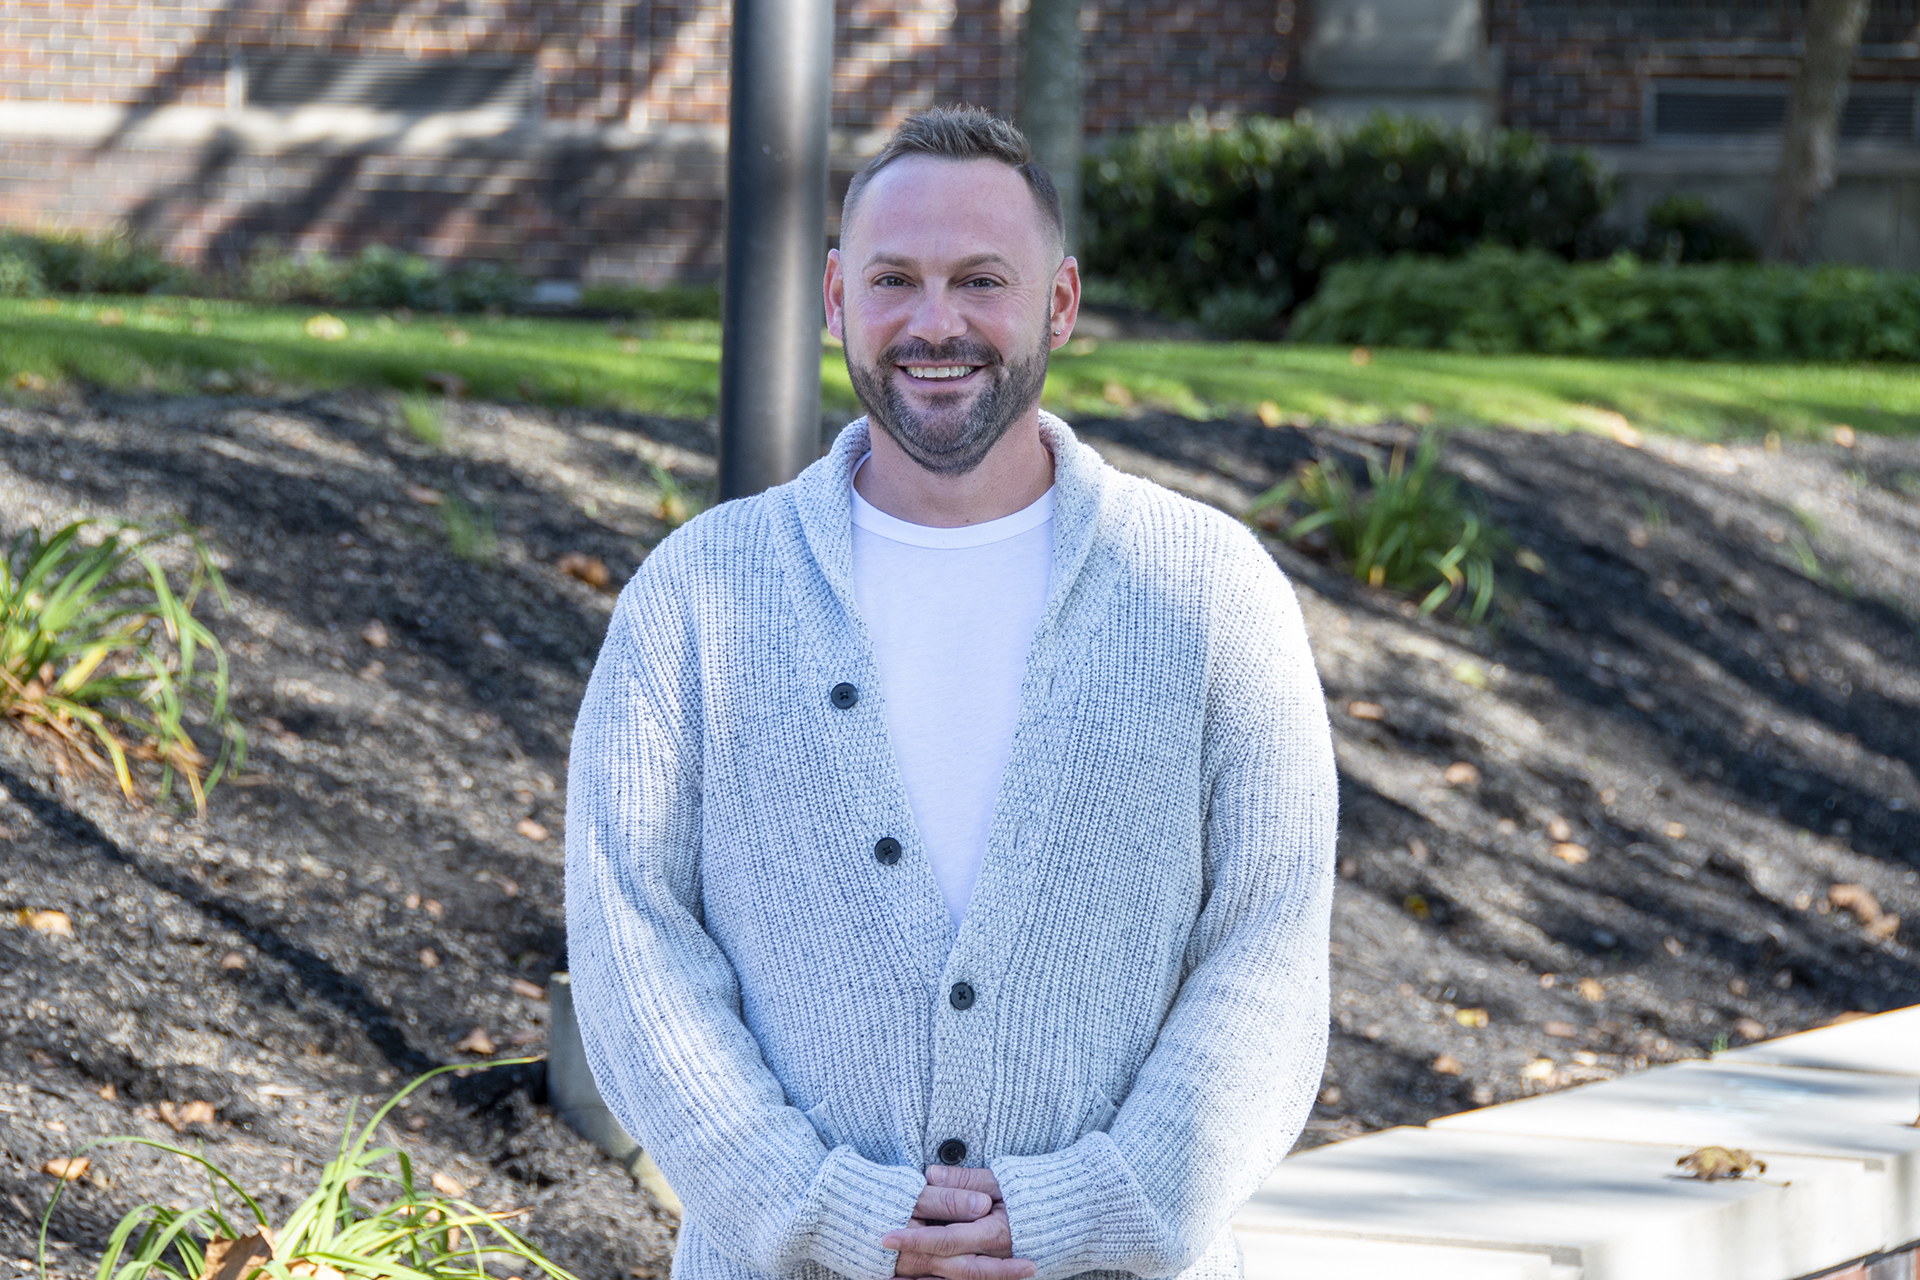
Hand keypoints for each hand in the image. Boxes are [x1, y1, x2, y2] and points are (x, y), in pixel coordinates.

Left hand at [885, 1167, 1035, 1279]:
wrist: (1067, 1215)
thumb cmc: (1030, 1192)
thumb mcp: (999, 1179)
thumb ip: (964, 1180)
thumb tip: (931, 1175)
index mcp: (994, 1233)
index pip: (947, 1240)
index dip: (915, 1239)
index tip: (887, 1237)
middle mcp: (993, 1258)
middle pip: (945, 1267)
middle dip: (910, 1263)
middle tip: (880, 1257)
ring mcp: (993, 1268)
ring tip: (889, 1279)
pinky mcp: (993, 1273)